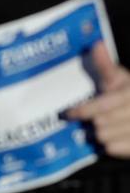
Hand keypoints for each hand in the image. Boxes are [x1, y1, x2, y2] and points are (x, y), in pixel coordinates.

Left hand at [66, 41, 129, 157]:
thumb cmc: (129, 94)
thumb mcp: (120, 78)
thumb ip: (106, 65)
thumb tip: (96, 44)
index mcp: (128, 93)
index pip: (102, 106)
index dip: (83, 111)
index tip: (69, 113)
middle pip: (99, 123)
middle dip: (93, 121)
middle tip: (92, 118)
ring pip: (104, 137)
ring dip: (100, 134)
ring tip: (104, 126)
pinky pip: (112, 149)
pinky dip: (110, 145)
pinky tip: (115, 137)